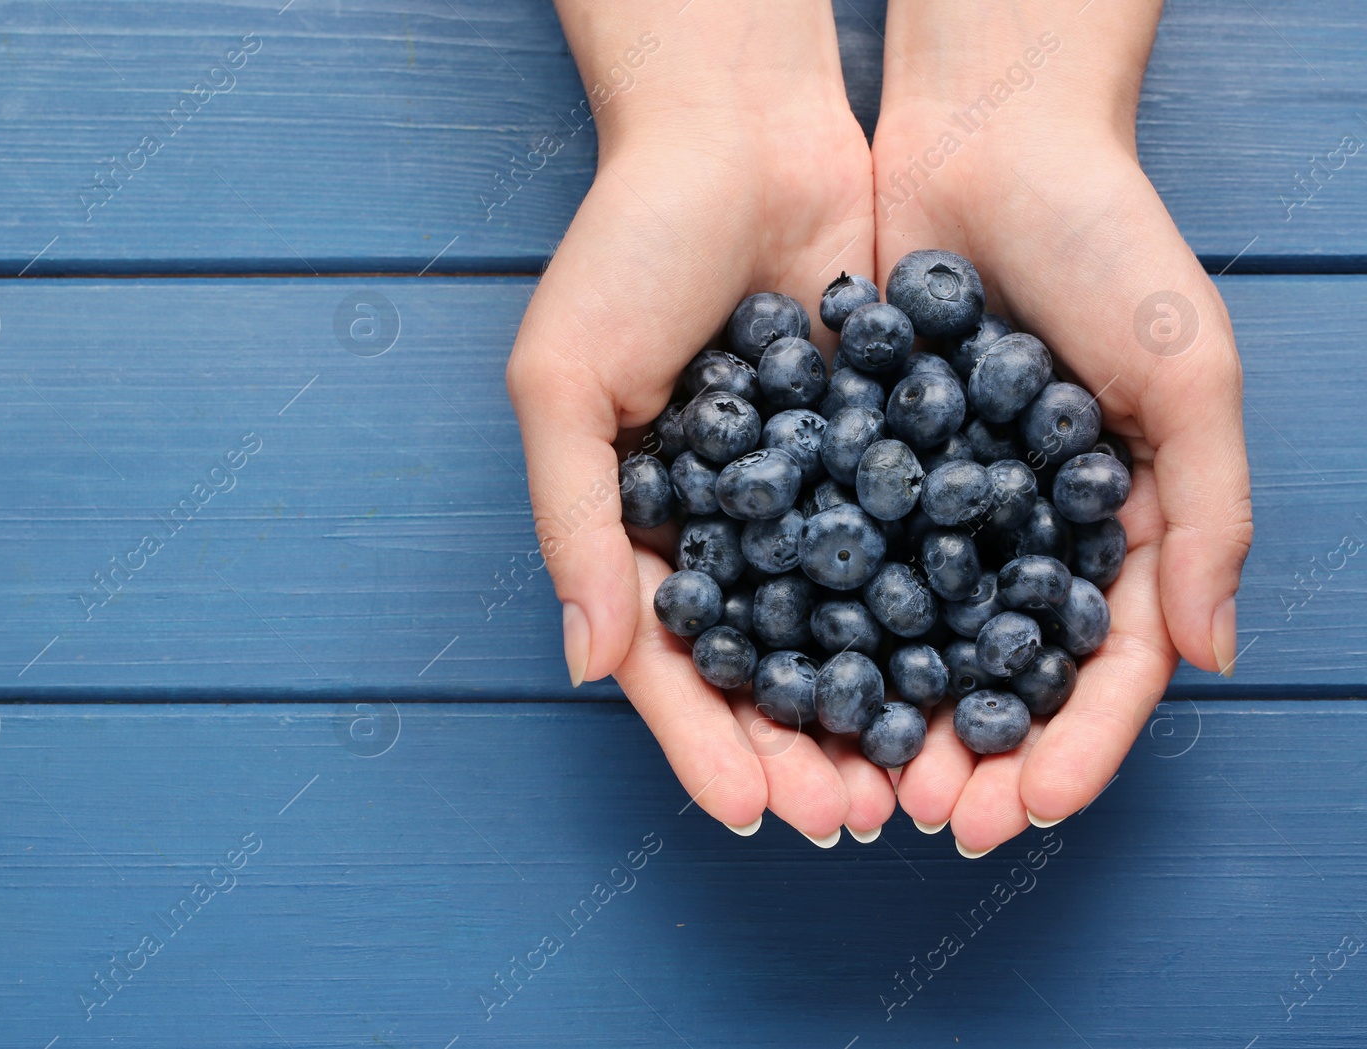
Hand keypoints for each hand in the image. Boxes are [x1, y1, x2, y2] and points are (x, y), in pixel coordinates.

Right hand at [508, 2, 885, 840]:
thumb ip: (574, 522)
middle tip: (852, 818)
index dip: (705, 741)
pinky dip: (933, 613)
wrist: (740, 131)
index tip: (752, 812)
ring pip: (845, 627)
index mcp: (637, 525)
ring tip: (913, 779)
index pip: (670, 662)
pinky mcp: (883, 448)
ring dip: (873, 707)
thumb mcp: (562, 382)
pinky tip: (969, 669)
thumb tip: (588, 665)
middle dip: (800, 749)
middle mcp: (726, 526)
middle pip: (764, 666)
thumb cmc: (624, 248)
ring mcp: (809, 492)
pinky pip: (908, 547)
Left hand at [871, 0, 1252, 852]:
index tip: (1024, 809)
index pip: (1103, 667)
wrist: (984, 136)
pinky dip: (820, 623)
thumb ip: (1210, 511)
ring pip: (911, 638)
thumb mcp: (1187, 371)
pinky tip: (790, 677)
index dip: (1073, 748)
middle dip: (970, 754)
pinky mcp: (860, 462)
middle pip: (999, 672)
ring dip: (888, 716)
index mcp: (1118, 524)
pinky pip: (838, 559)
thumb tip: (1210, 655)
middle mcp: (1023, 528)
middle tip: (927, 820)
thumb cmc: (1106, 241)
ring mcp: (938, 501)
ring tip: (855, 780)